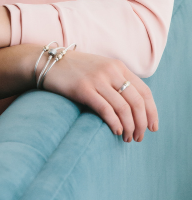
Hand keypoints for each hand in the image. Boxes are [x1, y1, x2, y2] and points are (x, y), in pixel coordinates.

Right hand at [40, 50, 157, 141]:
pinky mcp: (83, 89)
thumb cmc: (73, 69)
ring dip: (129, 127)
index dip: (152, 112)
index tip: (153, 127)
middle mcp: (110, 71)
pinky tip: (115, 131)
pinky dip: (115, 123)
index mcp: (118, 66)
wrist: (46, 62)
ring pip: (123, 108)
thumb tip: (134, 106)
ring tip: (127, 138)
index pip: (145, 92)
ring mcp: (97, 79)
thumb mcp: (99, 68)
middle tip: (139, 137)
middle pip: (137, 102)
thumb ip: (116, 80)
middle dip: (142, 124)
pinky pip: (106, 110)